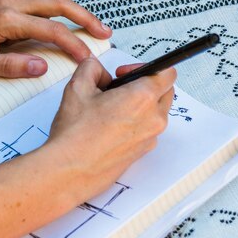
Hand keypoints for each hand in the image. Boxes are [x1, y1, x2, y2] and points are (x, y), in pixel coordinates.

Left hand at [0, 0, 111, 77]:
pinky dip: (53, 13)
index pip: (51, 30)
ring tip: (89, 28)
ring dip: (72, 14)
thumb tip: (41, 66)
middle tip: (103, 32)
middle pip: (59, 4)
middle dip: (85, 18)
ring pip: (48, 1)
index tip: (87, 57)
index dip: (74, 44)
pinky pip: (35, 3)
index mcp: (6, 19)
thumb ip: (11, 66)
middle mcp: (10, 2)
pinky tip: (59, 24)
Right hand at [46, 58, 176, 204]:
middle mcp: (153, 119)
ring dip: (141, 106)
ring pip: (156, 112)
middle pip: (165, 92)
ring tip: (112, 109)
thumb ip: (91, 68)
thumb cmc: (75, 134)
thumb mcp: (78, 87)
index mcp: (142, 98)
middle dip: (146, 85)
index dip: (147, 67)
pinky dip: (136, 124)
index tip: (127, 73)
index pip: (167, 73)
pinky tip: (111, 127)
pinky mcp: (143, 152)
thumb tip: (98, 69)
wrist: (69, 170)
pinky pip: (147, 130)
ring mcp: (150, 138)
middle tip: (119, 89)